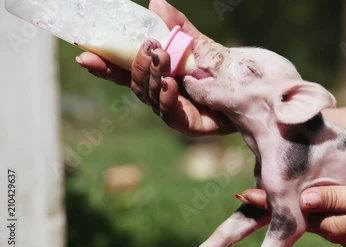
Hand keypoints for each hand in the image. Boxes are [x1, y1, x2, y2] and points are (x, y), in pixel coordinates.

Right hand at [76, 0, 235, 135]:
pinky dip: (167, 98)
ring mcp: (172, 110)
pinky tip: (169, 84)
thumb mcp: (199, 45)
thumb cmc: (221, 70)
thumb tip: (156, 1)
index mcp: (157, 73)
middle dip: (135, 65)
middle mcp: (160, 92)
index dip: (104, 65)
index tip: (85, 56)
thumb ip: (179, 28)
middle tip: (148, 47)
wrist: (248, 93)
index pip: (124, 70)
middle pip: (135, 83)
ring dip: (153, 77)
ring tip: (161, 58)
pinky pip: (171, 114)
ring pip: (151, 96)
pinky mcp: (187, 124)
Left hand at [240, 182, 345, 246]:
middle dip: (272, 205)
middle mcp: (331, 229)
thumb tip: (302, 198)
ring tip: (268, 188)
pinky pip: (322, 213)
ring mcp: (339, 228)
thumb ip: (335, 198)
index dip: (268, 203)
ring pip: (307, 214)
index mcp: (332, 223)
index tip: (245, 194)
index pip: (292, 213)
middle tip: (247, 191)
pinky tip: (302, 195)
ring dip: (288, 203)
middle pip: (294, 215)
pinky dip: (307, 204)